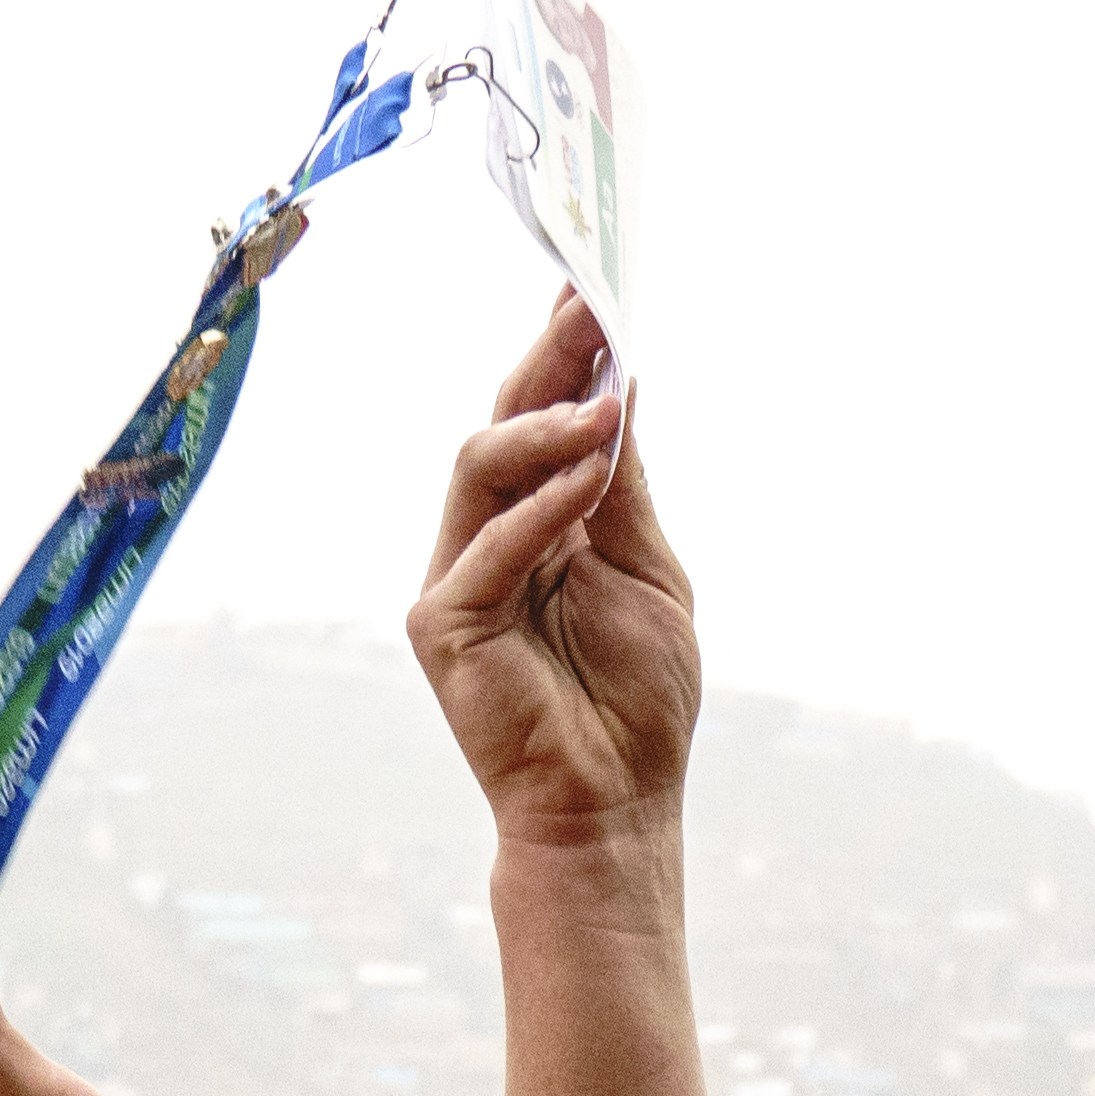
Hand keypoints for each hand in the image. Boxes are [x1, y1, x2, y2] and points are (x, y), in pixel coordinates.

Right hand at [407, 298, 695, 853]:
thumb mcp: (649, 575)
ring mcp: (460, 578)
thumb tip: (621, 386)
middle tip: (588, 306)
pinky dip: (542, 508)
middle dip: (549, 361)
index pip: (543, 420)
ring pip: (480, 467)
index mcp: (539, 521)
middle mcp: (488, 538)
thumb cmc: (634, 702)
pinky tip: (592, 473)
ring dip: (545, 428)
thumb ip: (625, 490)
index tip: (595, 291)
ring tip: (604, 404)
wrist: (613, 805)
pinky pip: (490, 548)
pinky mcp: (445, 624)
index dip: (564, 356)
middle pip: (505, 423)